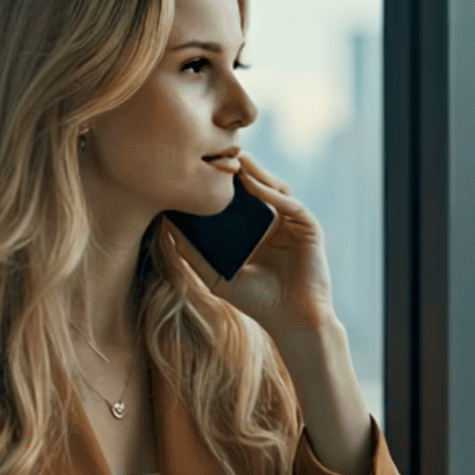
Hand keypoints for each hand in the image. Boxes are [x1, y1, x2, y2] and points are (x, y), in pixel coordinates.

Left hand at [160, 151, 337, 337]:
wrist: (291, 321)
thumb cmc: (257, 302)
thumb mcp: (216, 277)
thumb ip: (193, 255)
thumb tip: (166, 230)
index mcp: (258, 231)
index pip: (241, 199)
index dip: (225, 183)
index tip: (202, 168)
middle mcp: (277, 223)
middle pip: (259, 187)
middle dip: (241, 170)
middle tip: (218, 154)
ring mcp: (294, 224)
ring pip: (276, 189)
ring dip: (257, 174)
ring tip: (236, 161)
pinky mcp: (309, 228)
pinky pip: (290, 204)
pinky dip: (272, 194)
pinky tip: (253, 186)